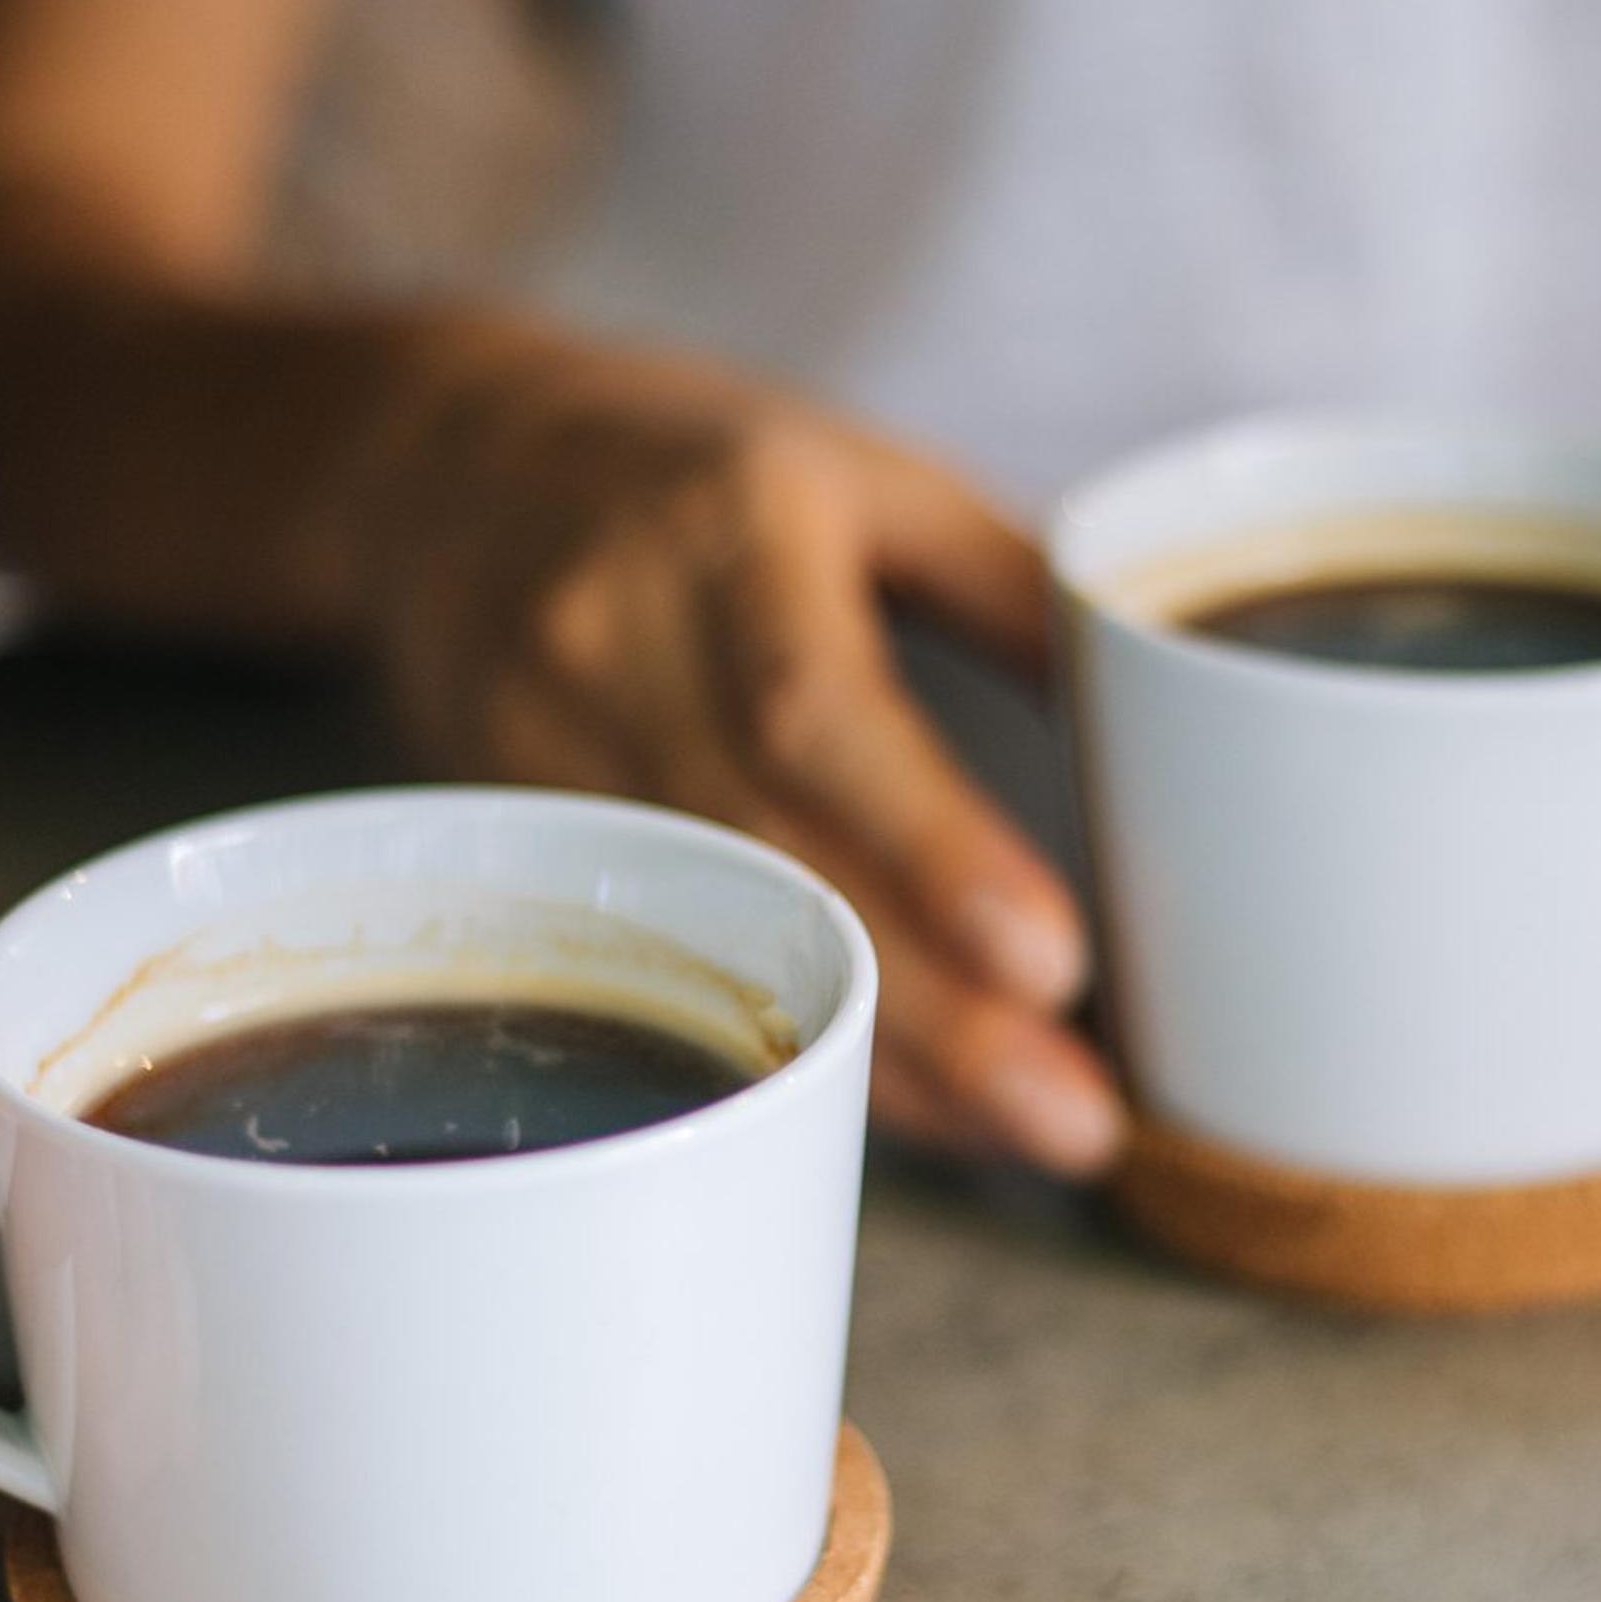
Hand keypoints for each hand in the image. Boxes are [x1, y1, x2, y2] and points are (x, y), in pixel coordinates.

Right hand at [362, 329, 1125, 1174]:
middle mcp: (615, 648)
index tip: (1056, 960)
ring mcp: (542, 756)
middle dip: (931, 1015)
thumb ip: (1008, 581)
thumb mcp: (863, 473)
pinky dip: (791, 1047)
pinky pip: (658, 975)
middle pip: (770, 868)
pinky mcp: (513, 840)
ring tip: (1025, 1135)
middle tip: (1077, 1124)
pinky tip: (898, 1103)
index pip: (816, 711)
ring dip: (876, 1063)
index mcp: (727, 538)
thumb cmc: (700, 474)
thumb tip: (1162, 710)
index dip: (930, 845)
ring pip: (712, 949)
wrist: (439, 466)